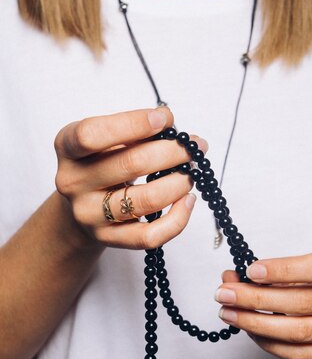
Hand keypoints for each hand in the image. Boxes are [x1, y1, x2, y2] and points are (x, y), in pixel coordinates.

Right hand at [54, 107, 205, 248]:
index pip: (93, 134)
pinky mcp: (108, 239)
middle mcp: (72, 182)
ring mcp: (89, 214)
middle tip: (196, 146)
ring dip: (179, 183)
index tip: (166, 119)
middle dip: (173, 152)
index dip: (134, 124)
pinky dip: (177, 219)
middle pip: (130, 165)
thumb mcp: (105, 140)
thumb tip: (169, 122)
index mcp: (67, 147)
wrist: (82, 207)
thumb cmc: (101, 164)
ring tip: (192, 172)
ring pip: (145, 200)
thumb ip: (133, 130)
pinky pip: (149, 236)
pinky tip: (188, 200)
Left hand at [216, 245, 311, 358]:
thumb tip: (229, 279)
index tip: (250, 271)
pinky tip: (250, 332)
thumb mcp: (305, 263)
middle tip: (223, 295)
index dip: (284, 270)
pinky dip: (270, 344)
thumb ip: (270, 269)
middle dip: (256, 300)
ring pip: (300, 331)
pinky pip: (302, 354)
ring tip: (229, 314)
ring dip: (257, 324)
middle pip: (305, 302)